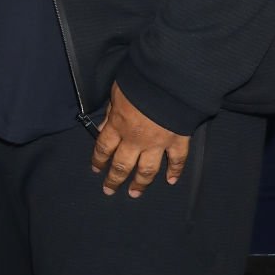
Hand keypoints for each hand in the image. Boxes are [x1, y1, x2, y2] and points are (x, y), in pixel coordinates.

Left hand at [91, 83, 190, 197]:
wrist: (168, 80)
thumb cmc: (140, 81)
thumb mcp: (117, 92)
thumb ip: (110, 112)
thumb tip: (103, 127)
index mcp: (118, 125)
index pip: (103, 148)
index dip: (99, 160)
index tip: (96, 169)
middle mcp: (135, 139)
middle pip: (122, 165)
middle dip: (114, 180)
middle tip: (109, 190)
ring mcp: (157, 143)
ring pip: (147, 170)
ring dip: (140, 183)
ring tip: (134, 193)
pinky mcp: (178, 140)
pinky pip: (177, 160)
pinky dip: (175, 171)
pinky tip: (171, 180)